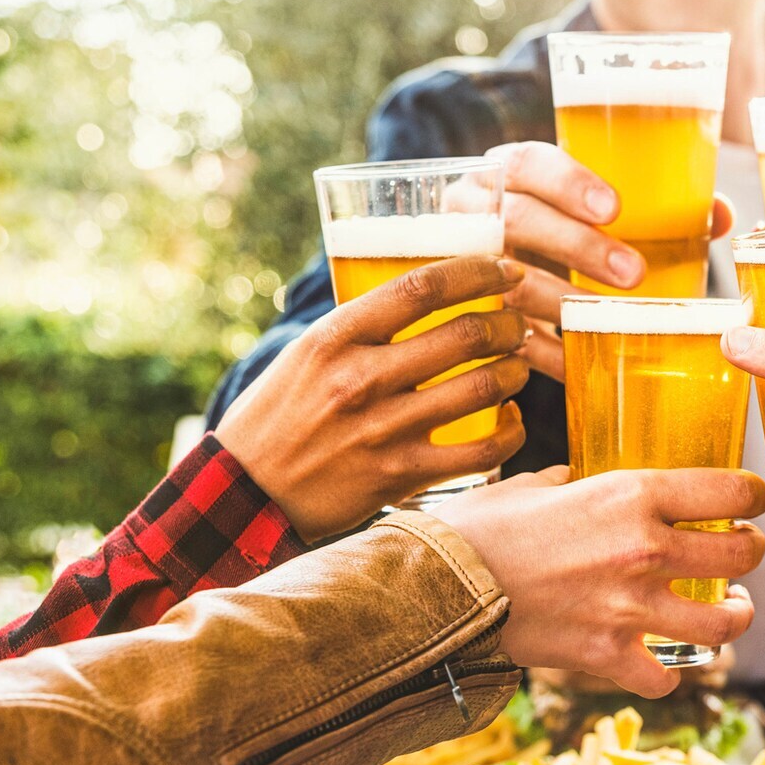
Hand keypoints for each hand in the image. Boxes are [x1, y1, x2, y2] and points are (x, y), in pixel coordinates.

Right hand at [217, 255, 530, 540]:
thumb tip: (426, 293)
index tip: (506, 269)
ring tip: (517, 366)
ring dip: (515, 371)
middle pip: (465, 334)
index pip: (422, 287)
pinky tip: (512, 419)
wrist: (246, 495)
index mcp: (334, 337)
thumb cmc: (278, 417)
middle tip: (518, 323)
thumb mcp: (306, 355)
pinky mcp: (401, 476)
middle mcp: (360, 378)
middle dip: (508, 323)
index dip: (477, 272)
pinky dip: (511, 432)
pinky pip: (482, 450)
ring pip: (482, 387)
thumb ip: (361, 326)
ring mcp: (383, 429)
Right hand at [434, 466, 764, 697]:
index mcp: (631, 495)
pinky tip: (665, 661)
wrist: (439, 588)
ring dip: (735, 618)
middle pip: (740, 555)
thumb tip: (574, 480)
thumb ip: (568, 481)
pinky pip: (665, 678)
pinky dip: (669, 674)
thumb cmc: (478, 530)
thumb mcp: (531, 484)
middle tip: (741, 553)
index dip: (751, 497)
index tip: (750, 501)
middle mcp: (643, 550)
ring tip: (730, 611)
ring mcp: (630, 609)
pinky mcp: (607, 657)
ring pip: (724, 625)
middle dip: (749, 553)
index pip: (730, 492)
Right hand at [485, 141, 733, 379]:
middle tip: (633, 274)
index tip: (614, 208)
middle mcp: (475, 211)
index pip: (526, 162)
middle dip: (576, 246)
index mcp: (507, 172)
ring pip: (504, 280)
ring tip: (605, 318)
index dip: (567, 182)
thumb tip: (719, 214)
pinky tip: (579, 363)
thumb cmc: (551, 223)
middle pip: (517, 220)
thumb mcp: (583, 201)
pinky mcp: (464, 312)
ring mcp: (462, 260)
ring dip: (559, 300)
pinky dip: (543, 351)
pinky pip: (499, 334)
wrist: (472, 256)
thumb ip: (649, 203)